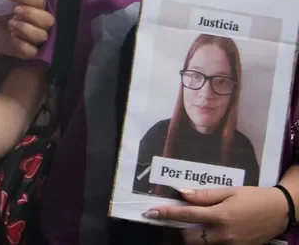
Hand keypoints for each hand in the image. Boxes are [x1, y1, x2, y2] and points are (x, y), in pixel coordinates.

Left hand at [0, 0, 53, 59]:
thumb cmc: (1, 14)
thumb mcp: (5, 3)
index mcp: (39, 8)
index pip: (41, 0)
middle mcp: (42, 24)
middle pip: (48, 20)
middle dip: (31, 14)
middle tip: (15, 11)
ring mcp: (37, 40)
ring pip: (42, 36)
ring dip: (25, 28)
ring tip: (11, 24)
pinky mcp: (29, 53)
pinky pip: (32, 51)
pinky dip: (22, 44)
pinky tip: (13, 38)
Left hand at [145, 186, 288, 244]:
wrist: (280, 211)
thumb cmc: (254, 198)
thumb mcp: (230, 191)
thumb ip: (204, 195)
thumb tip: (181, 193)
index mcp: (220, 216)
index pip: (186, 215)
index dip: (166, 213)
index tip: (150, 212)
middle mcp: (223, 234)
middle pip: (189, 237)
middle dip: (180, 228)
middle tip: (180, 216)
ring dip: (192, 235)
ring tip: (195, 222)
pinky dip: (206, 240)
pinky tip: (208, 229)